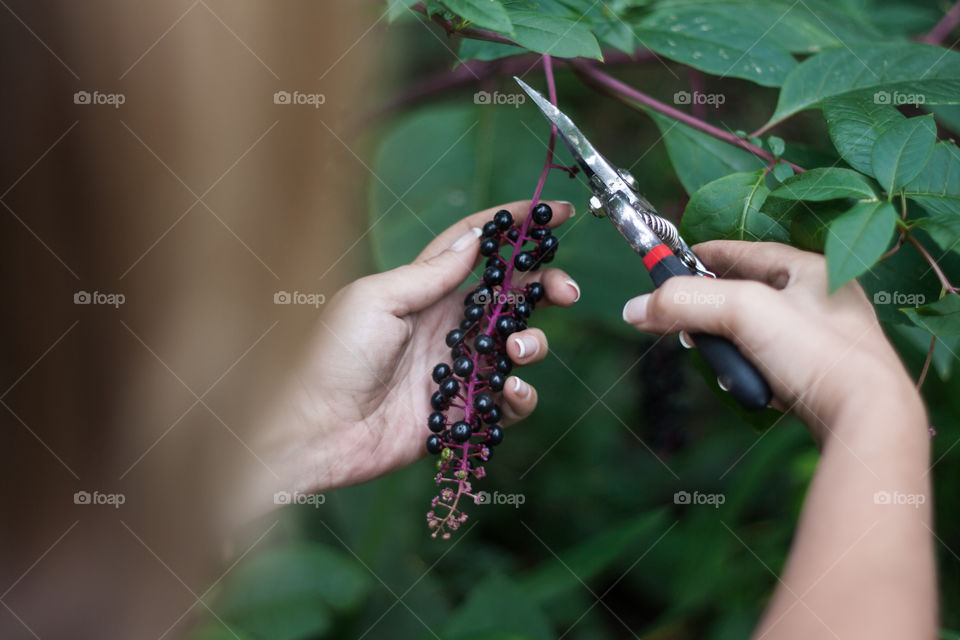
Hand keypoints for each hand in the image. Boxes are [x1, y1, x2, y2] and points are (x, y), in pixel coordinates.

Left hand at [268, 200, 578, 493]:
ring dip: (533, 343)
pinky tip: (510, 392)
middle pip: (512, 297)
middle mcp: (448, 326)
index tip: (558, 212)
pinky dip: (521, 397)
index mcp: (425, 290)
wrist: (314, 430)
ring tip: (517, 350)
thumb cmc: (332, 357)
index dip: (516, 226)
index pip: (478, 247)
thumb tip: (476, 239)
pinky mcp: (461, 412)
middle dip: (546, 288)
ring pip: (518, 347)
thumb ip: (430, 273)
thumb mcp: (375, 299)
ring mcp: (458, 369)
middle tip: (566, 292)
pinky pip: (507, 403)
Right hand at [621, 241, 924, 438]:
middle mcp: (819, 300)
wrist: (865, 419)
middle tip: (683, 323)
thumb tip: (636, 308)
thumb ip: (685, 302)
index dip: (703, 255)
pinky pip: (767, 364)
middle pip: (744, 294)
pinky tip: (748, 383)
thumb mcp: (742, 312)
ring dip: (729, 346)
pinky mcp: (817, 377)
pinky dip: (750, 371)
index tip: (670, 261)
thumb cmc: (818, 353)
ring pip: (753, 333)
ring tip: (722, 361)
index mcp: (809, 270)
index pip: (744, 251)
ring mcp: (820, 340)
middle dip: (710, 308)